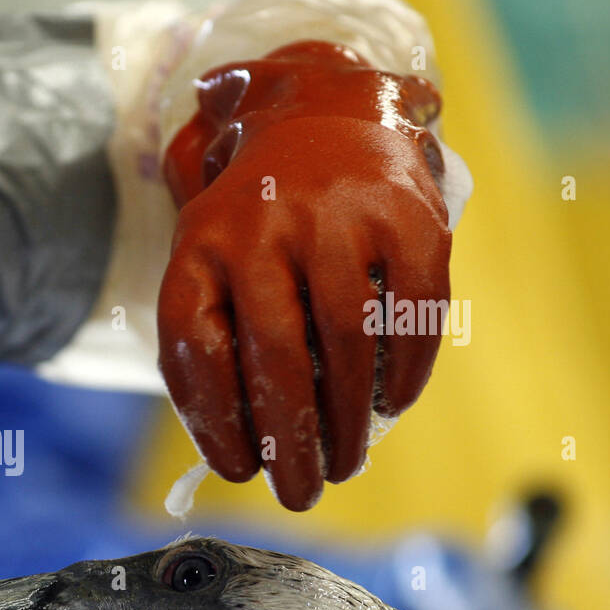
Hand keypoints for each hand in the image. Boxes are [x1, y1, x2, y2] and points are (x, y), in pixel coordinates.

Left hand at [158, 41, 450, 510]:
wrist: (321, 115)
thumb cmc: (256, 223)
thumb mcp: (207, 262)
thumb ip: (208, 339)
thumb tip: (233, 446)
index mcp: (202, 244)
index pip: (196, 346)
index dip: (214, 420)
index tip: (240, 469)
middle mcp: (264, 226)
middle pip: (276, 357)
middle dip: (290, 442)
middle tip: (300, 493)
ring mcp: (337, 215)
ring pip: (346, 342)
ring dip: (348, 420)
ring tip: (346, 462)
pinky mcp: (405, 213)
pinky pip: (413, 310)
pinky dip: (405, 370)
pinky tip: (393, 404)